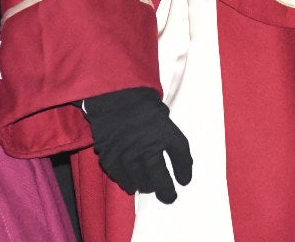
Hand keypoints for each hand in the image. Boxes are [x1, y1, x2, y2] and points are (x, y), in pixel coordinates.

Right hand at [83, 87, 192, 204]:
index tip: (184, 182)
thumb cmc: (142, 106)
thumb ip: (170, 138)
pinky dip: (127, 182)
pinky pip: (121, 177)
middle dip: (166, 190)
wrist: (114, 96)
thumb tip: (178, 162)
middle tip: (168, 197)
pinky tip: (132, 185)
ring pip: (140, 181)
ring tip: (149, 187)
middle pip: (159, 177)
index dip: (184, 170)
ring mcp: (127, 153)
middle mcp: (146, 145)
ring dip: (146, 186)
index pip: (180, 155)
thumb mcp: (163, 118)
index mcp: (163, 131)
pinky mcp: (110, 156)